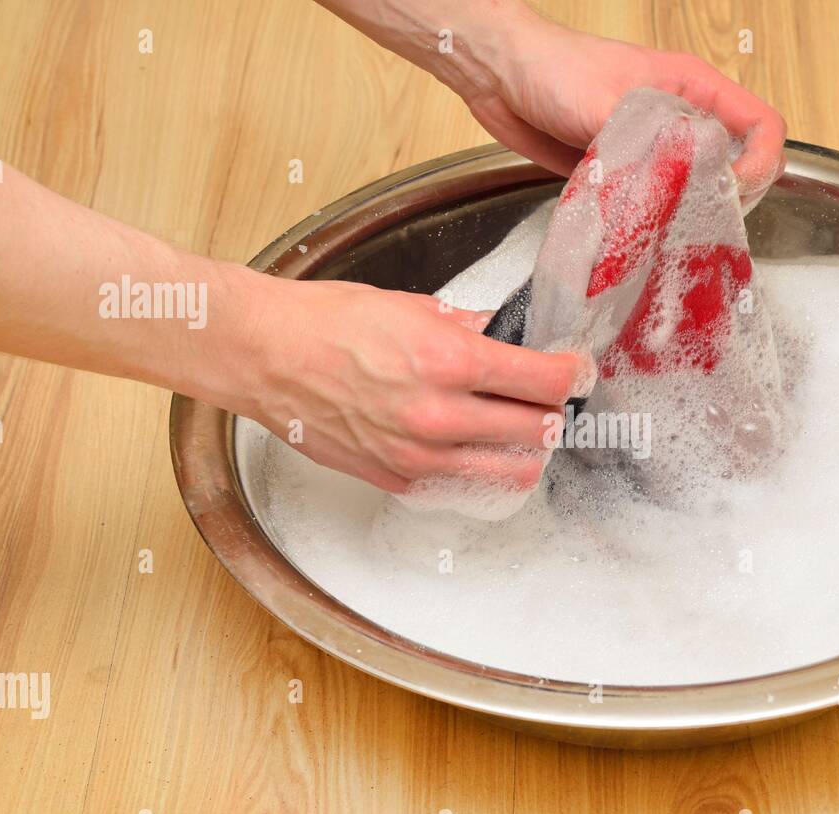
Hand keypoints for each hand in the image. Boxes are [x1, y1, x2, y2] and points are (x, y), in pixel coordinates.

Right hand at [238, 274, 581, 493]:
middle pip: (538, 429)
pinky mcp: (397, 478)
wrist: (262, 355)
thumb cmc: (324, 323)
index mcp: (449, 360)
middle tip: (548, 398)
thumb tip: (505, 336)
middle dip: (552, 412)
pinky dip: (475, 465)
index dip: (571, 374)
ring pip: (510, 469)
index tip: (575, 370)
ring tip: (518, 427)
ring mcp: (419, 454)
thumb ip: (468, 326)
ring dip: (525, 448)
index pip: (544, 380)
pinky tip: (468, 443)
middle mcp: (440, 414)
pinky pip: (459, 482)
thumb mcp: (411, 306)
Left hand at [461, 14, 787, 205]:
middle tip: (701, 224)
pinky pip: (657, 202)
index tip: (734, 191)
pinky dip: (655, 222)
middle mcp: (682, 119)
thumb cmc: (553, 68)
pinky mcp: (628, 171)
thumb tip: (678, 184)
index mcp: (693, 88)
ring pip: (698, 189)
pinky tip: (641, 236)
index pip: (761, 124)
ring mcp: (656, 147)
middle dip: (729, 198)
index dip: (761, 162)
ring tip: (671, 235)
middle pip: (738, 165)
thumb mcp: (606, 103)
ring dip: (690, 214)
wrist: (502, 75)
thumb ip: (645, 143)